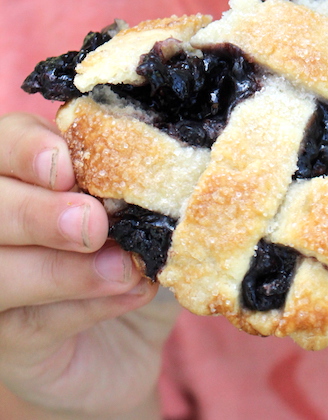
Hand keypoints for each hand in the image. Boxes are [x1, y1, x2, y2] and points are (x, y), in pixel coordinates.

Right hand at [0, 112, 179, 417]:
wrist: (129, 331)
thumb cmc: (133, 243)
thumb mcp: (142, 202)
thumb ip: (135, 178)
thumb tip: (160, 162)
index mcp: (25, 165)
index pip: (6, 141)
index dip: (26, 148)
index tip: (66, 167)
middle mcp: (0, 217)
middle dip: (37, 213)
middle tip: (93, 223)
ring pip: (0, 270)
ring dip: (62, 269)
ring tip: (123, 268)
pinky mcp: (7, 338)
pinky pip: (31, 321)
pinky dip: (83, 307)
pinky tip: (131, 293)